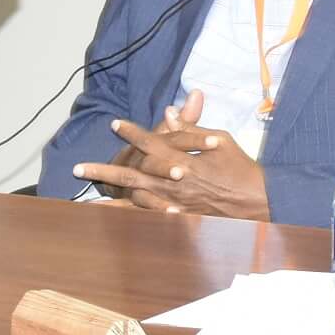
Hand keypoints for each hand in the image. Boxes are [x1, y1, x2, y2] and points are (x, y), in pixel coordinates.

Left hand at [76, 101, 269, 219]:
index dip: (131, 132)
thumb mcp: (220, 140)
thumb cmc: (240, 167)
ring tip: (83, 203)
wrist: (257, 201)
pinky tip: (112, 223)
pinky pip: (148, 219)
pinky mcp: (180, 216)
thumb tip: (169, 111)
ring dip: (109, 199)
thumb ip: (190, 128)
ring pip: (134, 199)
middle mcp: (173, 180)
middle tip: (78, 169)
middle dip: (102, 171)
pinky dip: (129, 220)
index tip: (114, 124)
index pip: (150, 141)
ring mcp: (174, 202)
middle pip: (131, 174)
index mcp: (182, 158)